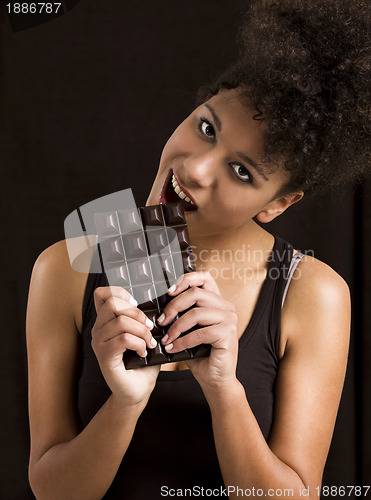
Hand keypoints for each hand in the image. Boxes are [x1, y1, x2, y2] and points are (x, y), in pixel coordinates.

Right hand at [91, 286, 159, 407]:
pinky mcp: (104, 356)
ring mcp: (98, 343)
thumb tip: (158, 304)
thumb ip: (142, 318)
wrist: (138, 390)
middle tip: (149, 328)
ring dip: (142, 331)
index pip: (102, 294)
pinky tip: (143, 352)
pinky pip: (123, 339)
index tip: (135, 303)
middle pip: (112, 304)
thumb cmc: (142, 362)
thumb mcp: (144, 334)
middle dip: (137, 313)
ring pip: (120, 322)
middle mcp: (98, 330)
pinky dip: (139, 344)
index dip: (119, 292)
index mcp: (106, 321)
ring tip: (149, 343)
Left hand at [157, 271, 238, 389]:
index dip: (186, 280)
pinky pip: (199, 333)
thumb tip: (159, 306)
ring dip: (176, 327)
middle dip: (173, 307)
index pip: (205, 277)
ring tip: (165, 339)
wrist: (216, 379)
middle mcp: (227, 307)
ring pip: (196, 313)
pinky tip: (173, 348)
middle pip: (196, 294)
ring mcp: (229, 320)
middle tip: (161, 322)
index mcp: (218, 302)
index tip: (169, 292)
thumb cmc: (201, 354)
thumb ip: (182, 314)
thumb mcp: (189, 329)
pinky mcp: (228, 334)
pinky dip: (182, 341)